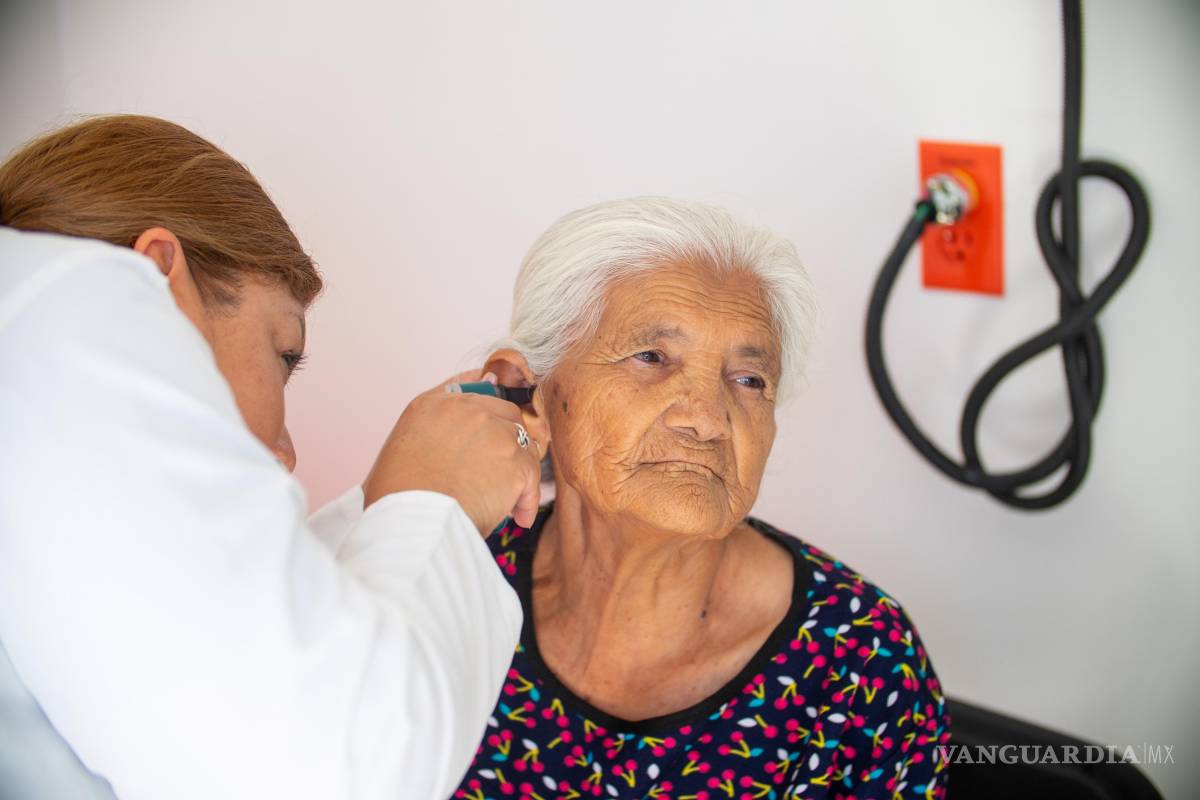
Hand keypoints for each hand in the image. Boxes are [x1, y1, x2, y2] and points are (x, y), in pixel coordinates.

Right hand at [362, 372, 542, 533]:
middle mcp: (466, 410)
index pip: (471, 390)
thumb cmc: (396, 498)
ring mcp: (495, 432)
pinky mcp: (517, 461)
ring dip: (519, 469)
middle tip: (502, 468)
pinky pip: (533, 476)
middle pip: (505, 413)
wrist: (413, 521)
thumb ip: (426, 436)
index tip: (493, 423)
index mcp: (431, 404)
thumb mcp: (397, 451)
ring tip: (508, 498)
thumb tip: (449, 447)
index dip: (486, 410)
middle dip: (508, 438)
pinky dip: (528, 499)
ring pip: (524, 443)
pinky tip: (519, 516)